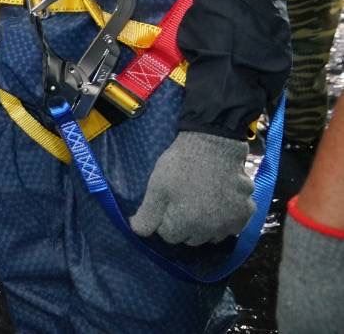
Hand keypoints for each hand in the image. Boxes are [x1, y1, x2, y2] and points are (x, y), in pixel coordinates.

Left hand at [129, 131, 254, 244]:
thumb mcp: (156, 188)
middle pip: (192, 238)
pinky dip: (226, 219)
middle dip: (185, 225)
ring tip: (201, 202)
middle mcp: (211, 231)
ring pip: (213, 235)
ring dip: (206, 225)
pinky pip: (233, 226)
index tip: (166, 204)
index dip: (164, 220)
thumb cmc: (180, 166)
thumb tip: (138, 231)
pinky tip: (220, 202)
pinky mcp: (247, 213)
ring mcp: (231, 223)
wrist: (214, 146)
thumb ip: (148, 214)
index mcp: (187, 226)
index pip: (170, 236)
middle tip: (183, 201)